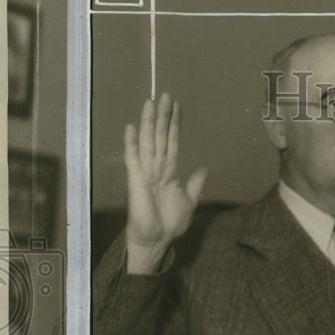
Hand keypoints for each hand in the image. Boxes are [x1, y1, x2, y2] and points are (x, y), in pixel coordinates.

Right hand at [123, 93, 207, 272]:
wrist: (157, 239)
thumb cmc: (171, 222)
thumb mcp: (189, 200)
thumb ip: (195, 183)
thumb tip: (203, 168)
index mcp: (169, 171)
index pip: (172, 142)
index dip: (174, 125)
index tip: (177, 107)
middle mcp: (156, 167)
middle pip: (160, 136)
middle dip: (163, 116)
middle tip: (165, 95)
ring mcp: (145, 172)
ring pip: (148, 142)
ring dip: (149, 122)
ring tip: (151, 102)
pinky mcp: (136, 180)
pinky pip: (133, 159)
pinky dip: (131, 143)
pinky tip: (131, 128)